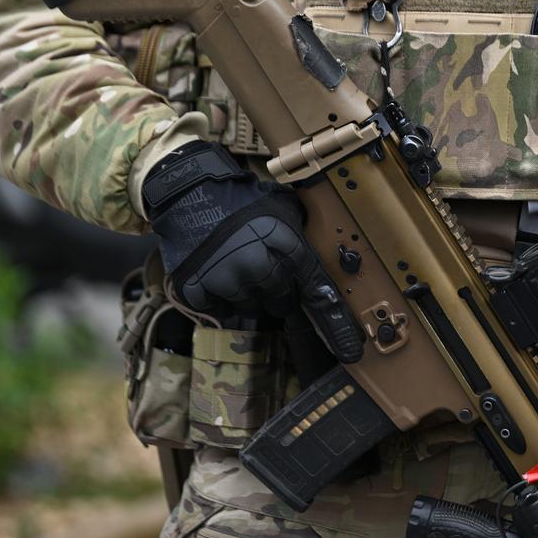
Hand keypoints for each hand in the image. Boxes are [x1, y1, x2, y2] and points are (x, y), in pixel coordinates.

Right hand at [142, 141, 362, 362]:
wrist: (189, 189)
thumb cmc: (240, 196)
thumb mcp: (280, 204)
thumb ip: (300, 229)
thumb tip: (319, 244)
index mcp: (286, 246)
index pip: (315, 289)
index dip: (334, 321)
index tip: (348, 349)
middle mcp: (259, 267)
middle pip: (281, 302)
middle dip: (278, 293)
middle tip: (264, 274)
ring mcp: (227, 280)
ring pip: (249, 307)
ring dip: (247, 295)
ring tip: (236, 268)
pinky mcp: (198, 288)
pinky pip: (218, 309)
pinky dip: (218, 299)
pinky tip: (215, 275)